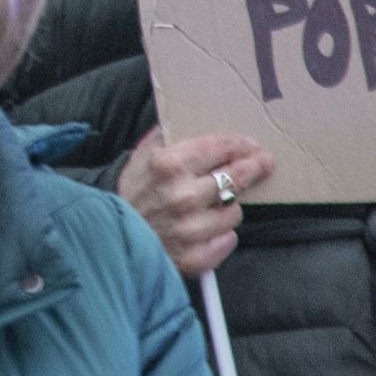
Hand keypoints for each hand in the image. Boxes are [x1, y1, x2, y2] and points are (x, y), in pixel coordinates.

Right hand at [118, 127, 278, 277]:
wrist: (110, 239)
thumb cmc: (129, 194)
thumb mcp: (140, 156)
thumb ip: (164, 136)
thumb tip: (183, 118)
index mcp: (169, 165)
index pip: (220, 148)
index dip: (240, 144)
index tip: (251, 144)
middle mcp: (183, 195)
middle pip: (235, 177)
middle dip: (254, 167)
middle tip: (264, 163)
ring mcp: (190, 229)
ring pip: (234, 211)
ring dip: (229, 205)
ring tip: (216, 204)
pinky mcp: (195, 256)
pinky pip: (228, 240)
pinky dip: (223, 234)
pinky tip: (212, 229)